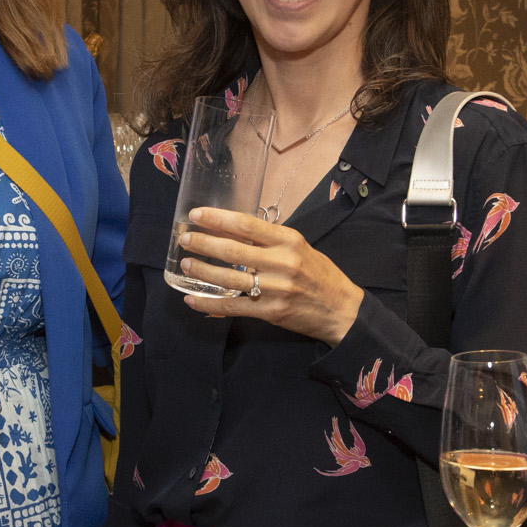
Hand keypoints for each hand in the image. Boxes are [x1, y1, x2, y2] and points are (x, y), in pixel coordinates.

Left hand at [176, 207, 365, 343]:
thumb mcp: (299, 247)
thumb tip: (233, 232)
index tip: (196, 215)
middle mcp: (282, 262)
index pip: (245, 224)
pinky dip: (210, 303)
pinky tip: (192, 299)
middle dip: (203, 243)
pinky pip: (233, 307)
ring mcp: (276, 288)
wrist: (341, 309)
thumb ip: (270, 240)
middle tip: (184, 239)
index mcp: (288, 240)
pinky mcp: (271, 311)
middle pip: (232, 250)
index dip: (217, 218)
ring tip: (185, 265)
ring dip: (202, 271)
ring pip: (229, 278)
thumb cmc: (320, 275)